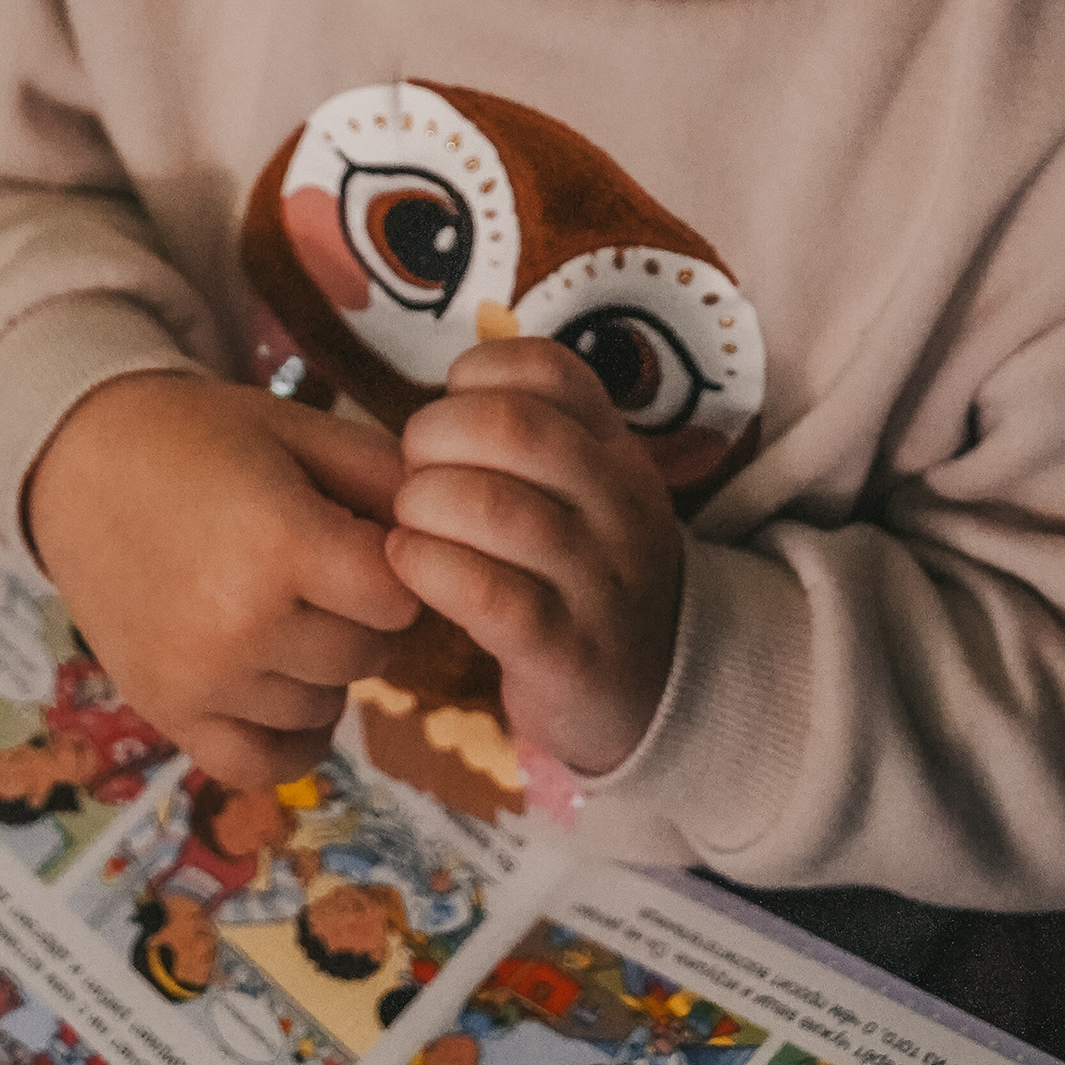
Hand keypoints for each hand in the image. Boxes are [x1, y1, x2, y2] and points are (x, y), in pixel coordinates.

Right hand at [24, 371, 416, 785]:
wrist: (79, 460)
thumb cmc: (197, 437)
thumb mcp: (295, 429)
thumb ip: (385, 474)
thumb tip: (456, 529)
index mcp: (280, 542)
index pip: (400, 596)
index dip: (397, 566)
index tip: (363, 539)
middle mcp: (241, 623)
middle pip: (368, 653)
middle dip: (359, 612)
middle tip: (315, 566)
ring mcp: (202, 678)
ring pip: (325, 703)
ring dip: (322, 665)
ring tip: (278, 603)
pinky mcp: (169, 712)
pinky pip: (266, 761)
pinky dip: (289, 732)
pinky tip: (280, 682)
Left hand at [386, 338, 682, 777]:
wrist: (656, 694)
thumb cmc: (583, 574)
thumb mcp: (585, 493)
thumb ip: (530, 436)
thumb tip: (438, 401)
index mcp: (619, 452)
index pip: (549, 369)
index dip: (476, 374)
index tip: (450, 409)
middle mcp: (621, 506)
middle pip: (513, 427)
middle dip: (433, 435)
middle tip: (412, 471)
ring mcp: (601, 581)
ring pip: (494, 506)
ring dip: (424, 503)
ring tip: (409, 522)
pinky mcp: (568, 652)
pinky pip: (487, 592)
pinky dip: (429, 566)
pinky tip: (409, 563)